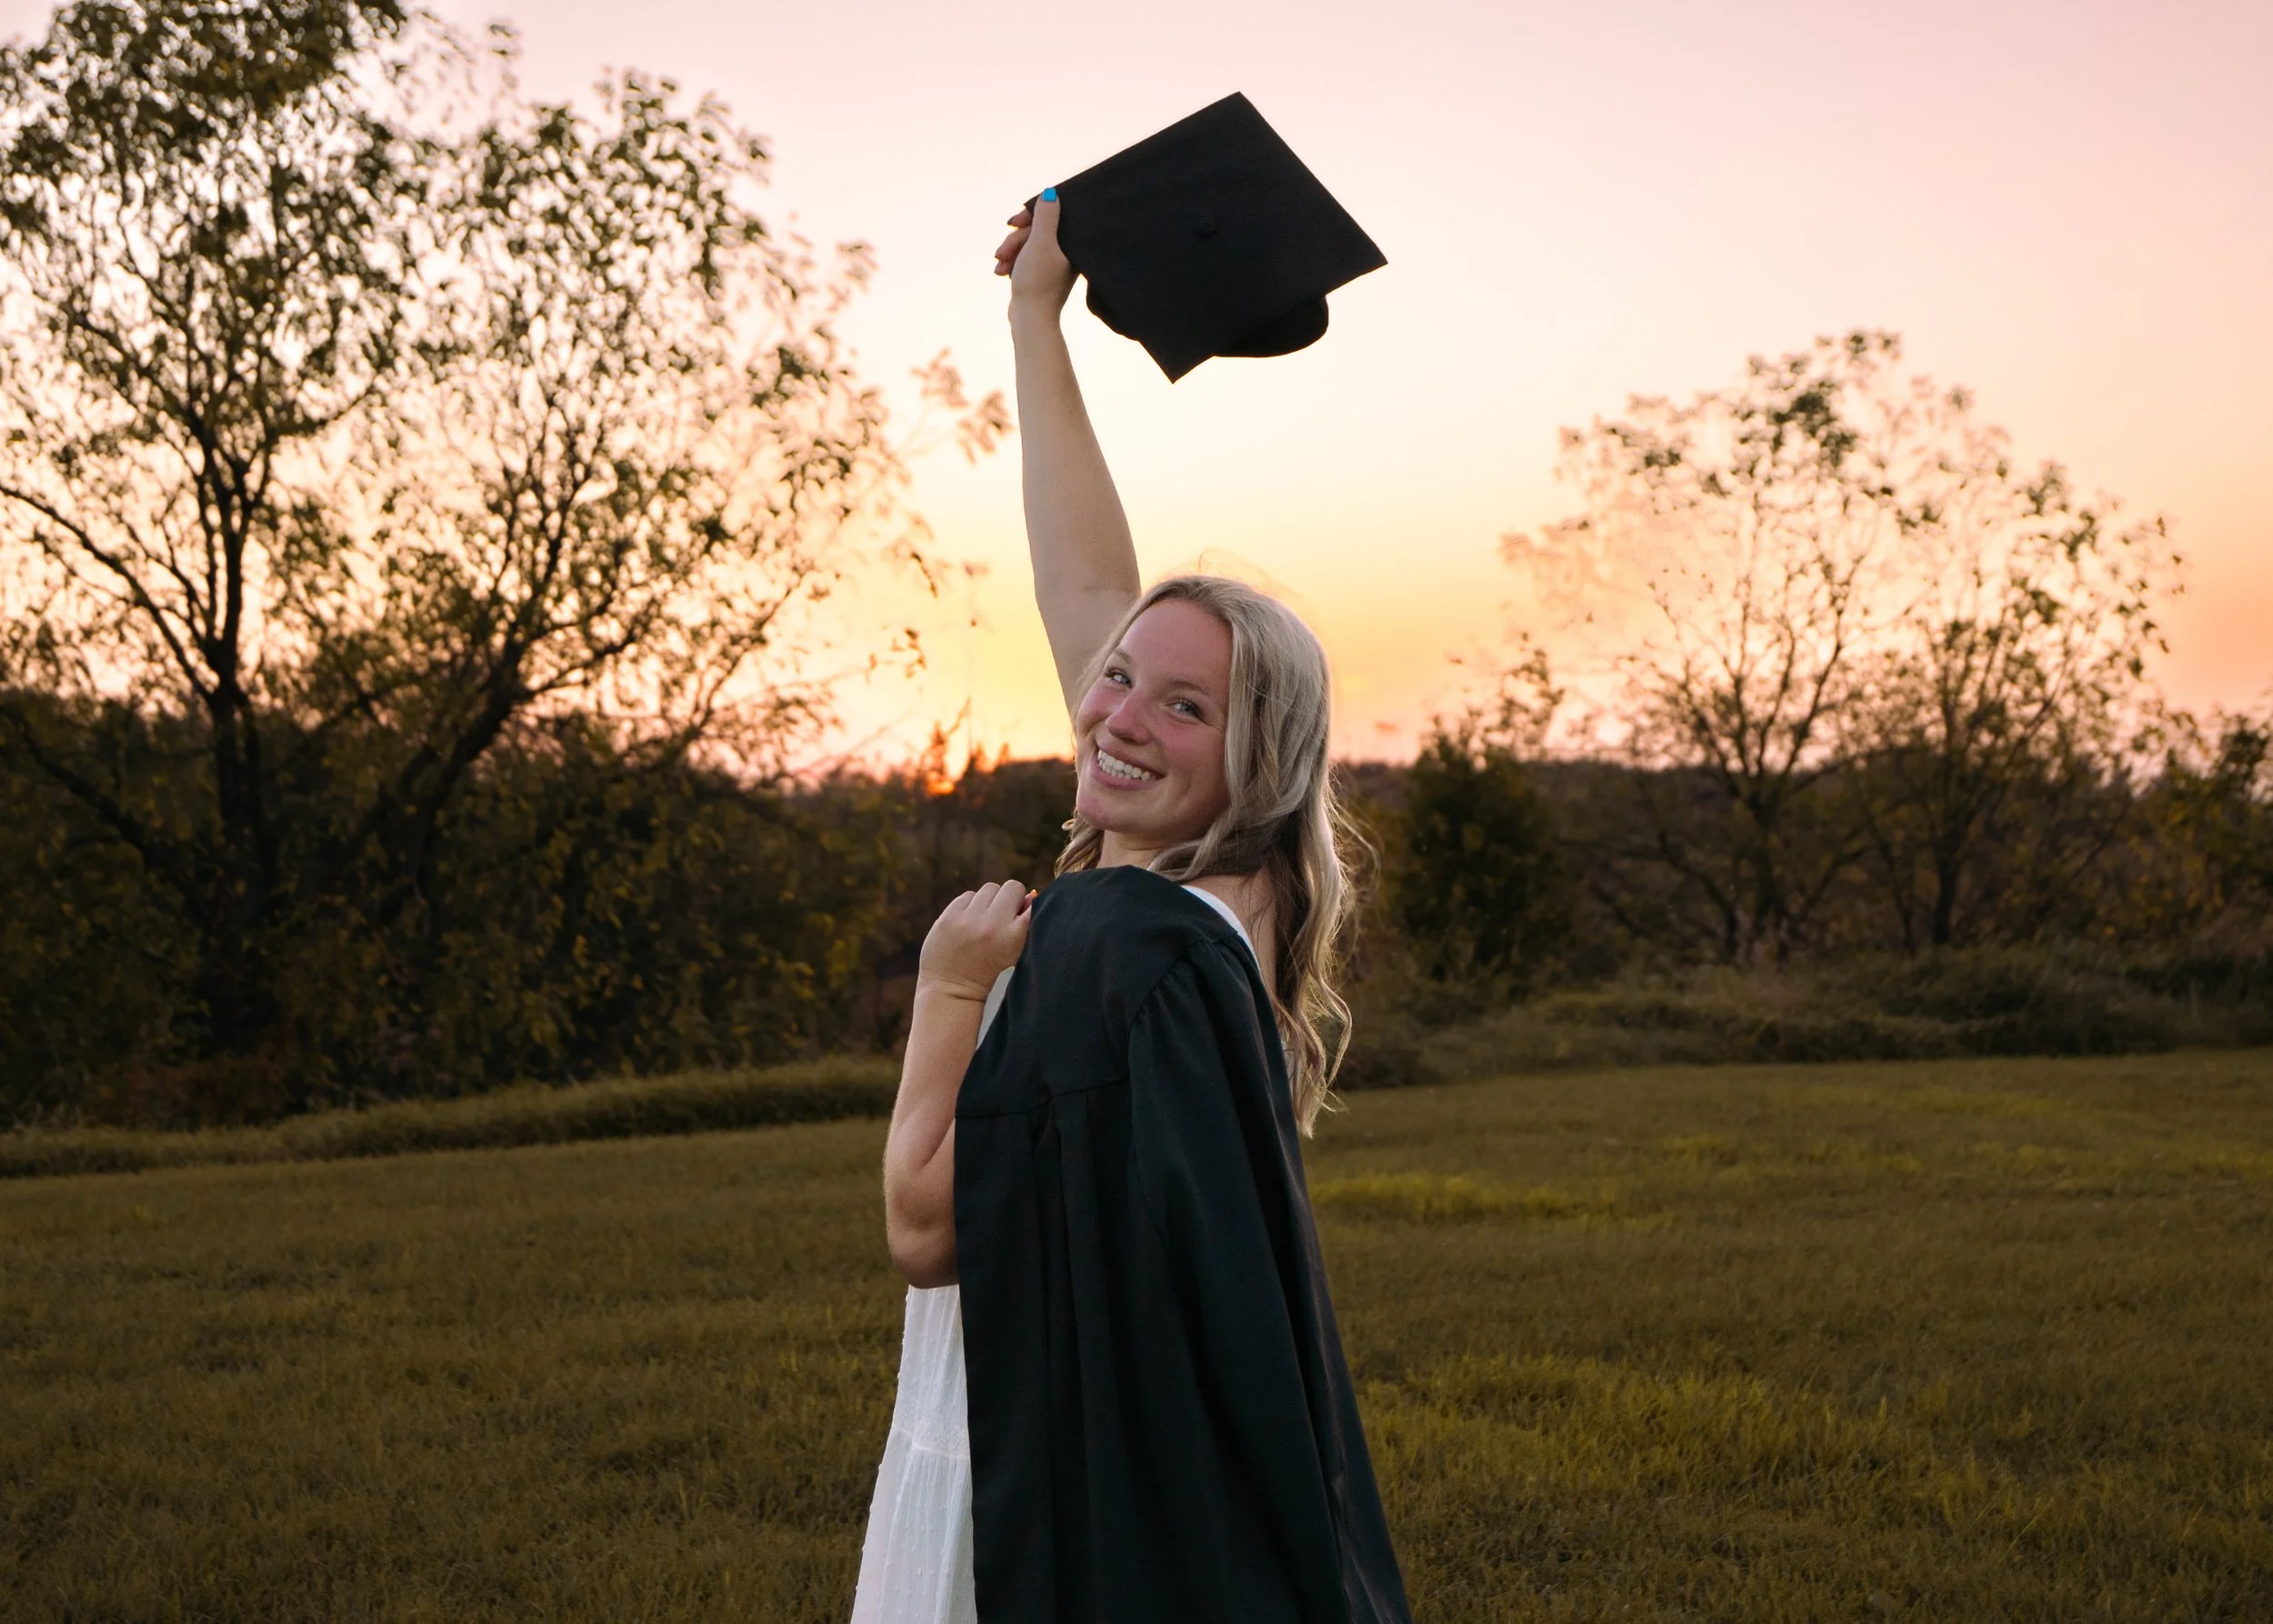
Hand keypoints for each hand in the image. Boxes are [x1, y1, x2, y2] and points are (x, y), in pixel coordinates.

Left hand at [917, 880, 1033, 1001]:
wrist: (950, 989)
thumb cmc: (987, 969)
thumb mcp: (1013, 952)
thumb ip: (1023, 925)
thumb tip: (1030, 895)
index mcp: (1013, 937)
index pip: (1033, 903)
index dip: (1028, 906)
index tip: (1022, 914)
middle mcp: (992, 924)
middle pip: (1012, 887)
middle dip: (1010, 900)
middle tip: (1001, 916)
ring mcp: (968, 919)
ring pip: (990, 889)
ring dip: (989, 901)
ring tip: (982, 921)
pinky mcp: (948, 917)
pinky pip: (967, 895)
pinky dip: (969, 906)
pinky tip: (966, 924)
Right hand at [994, 193, 1075, 318]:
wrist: (1031, 320)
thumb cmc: (1037, 282)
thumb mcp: (1040, 243)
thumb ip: (1045, 217)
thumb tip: (1052, 193)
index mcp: (1072, 244)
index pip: (1050, 216)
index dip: (1028, 216)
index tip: (1012, 223)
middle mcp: (1066, 253)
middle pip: (1034, 231)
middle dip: (1014, 241)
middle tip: (1001, 252)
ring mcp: (1053, 265)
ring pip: (1026, 245)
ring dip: (1009, 253)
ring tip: (999, 267)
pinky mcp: (1041, 275)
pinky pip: (1023, 259)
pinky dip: (1011, 263)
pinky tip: (1002, 273)